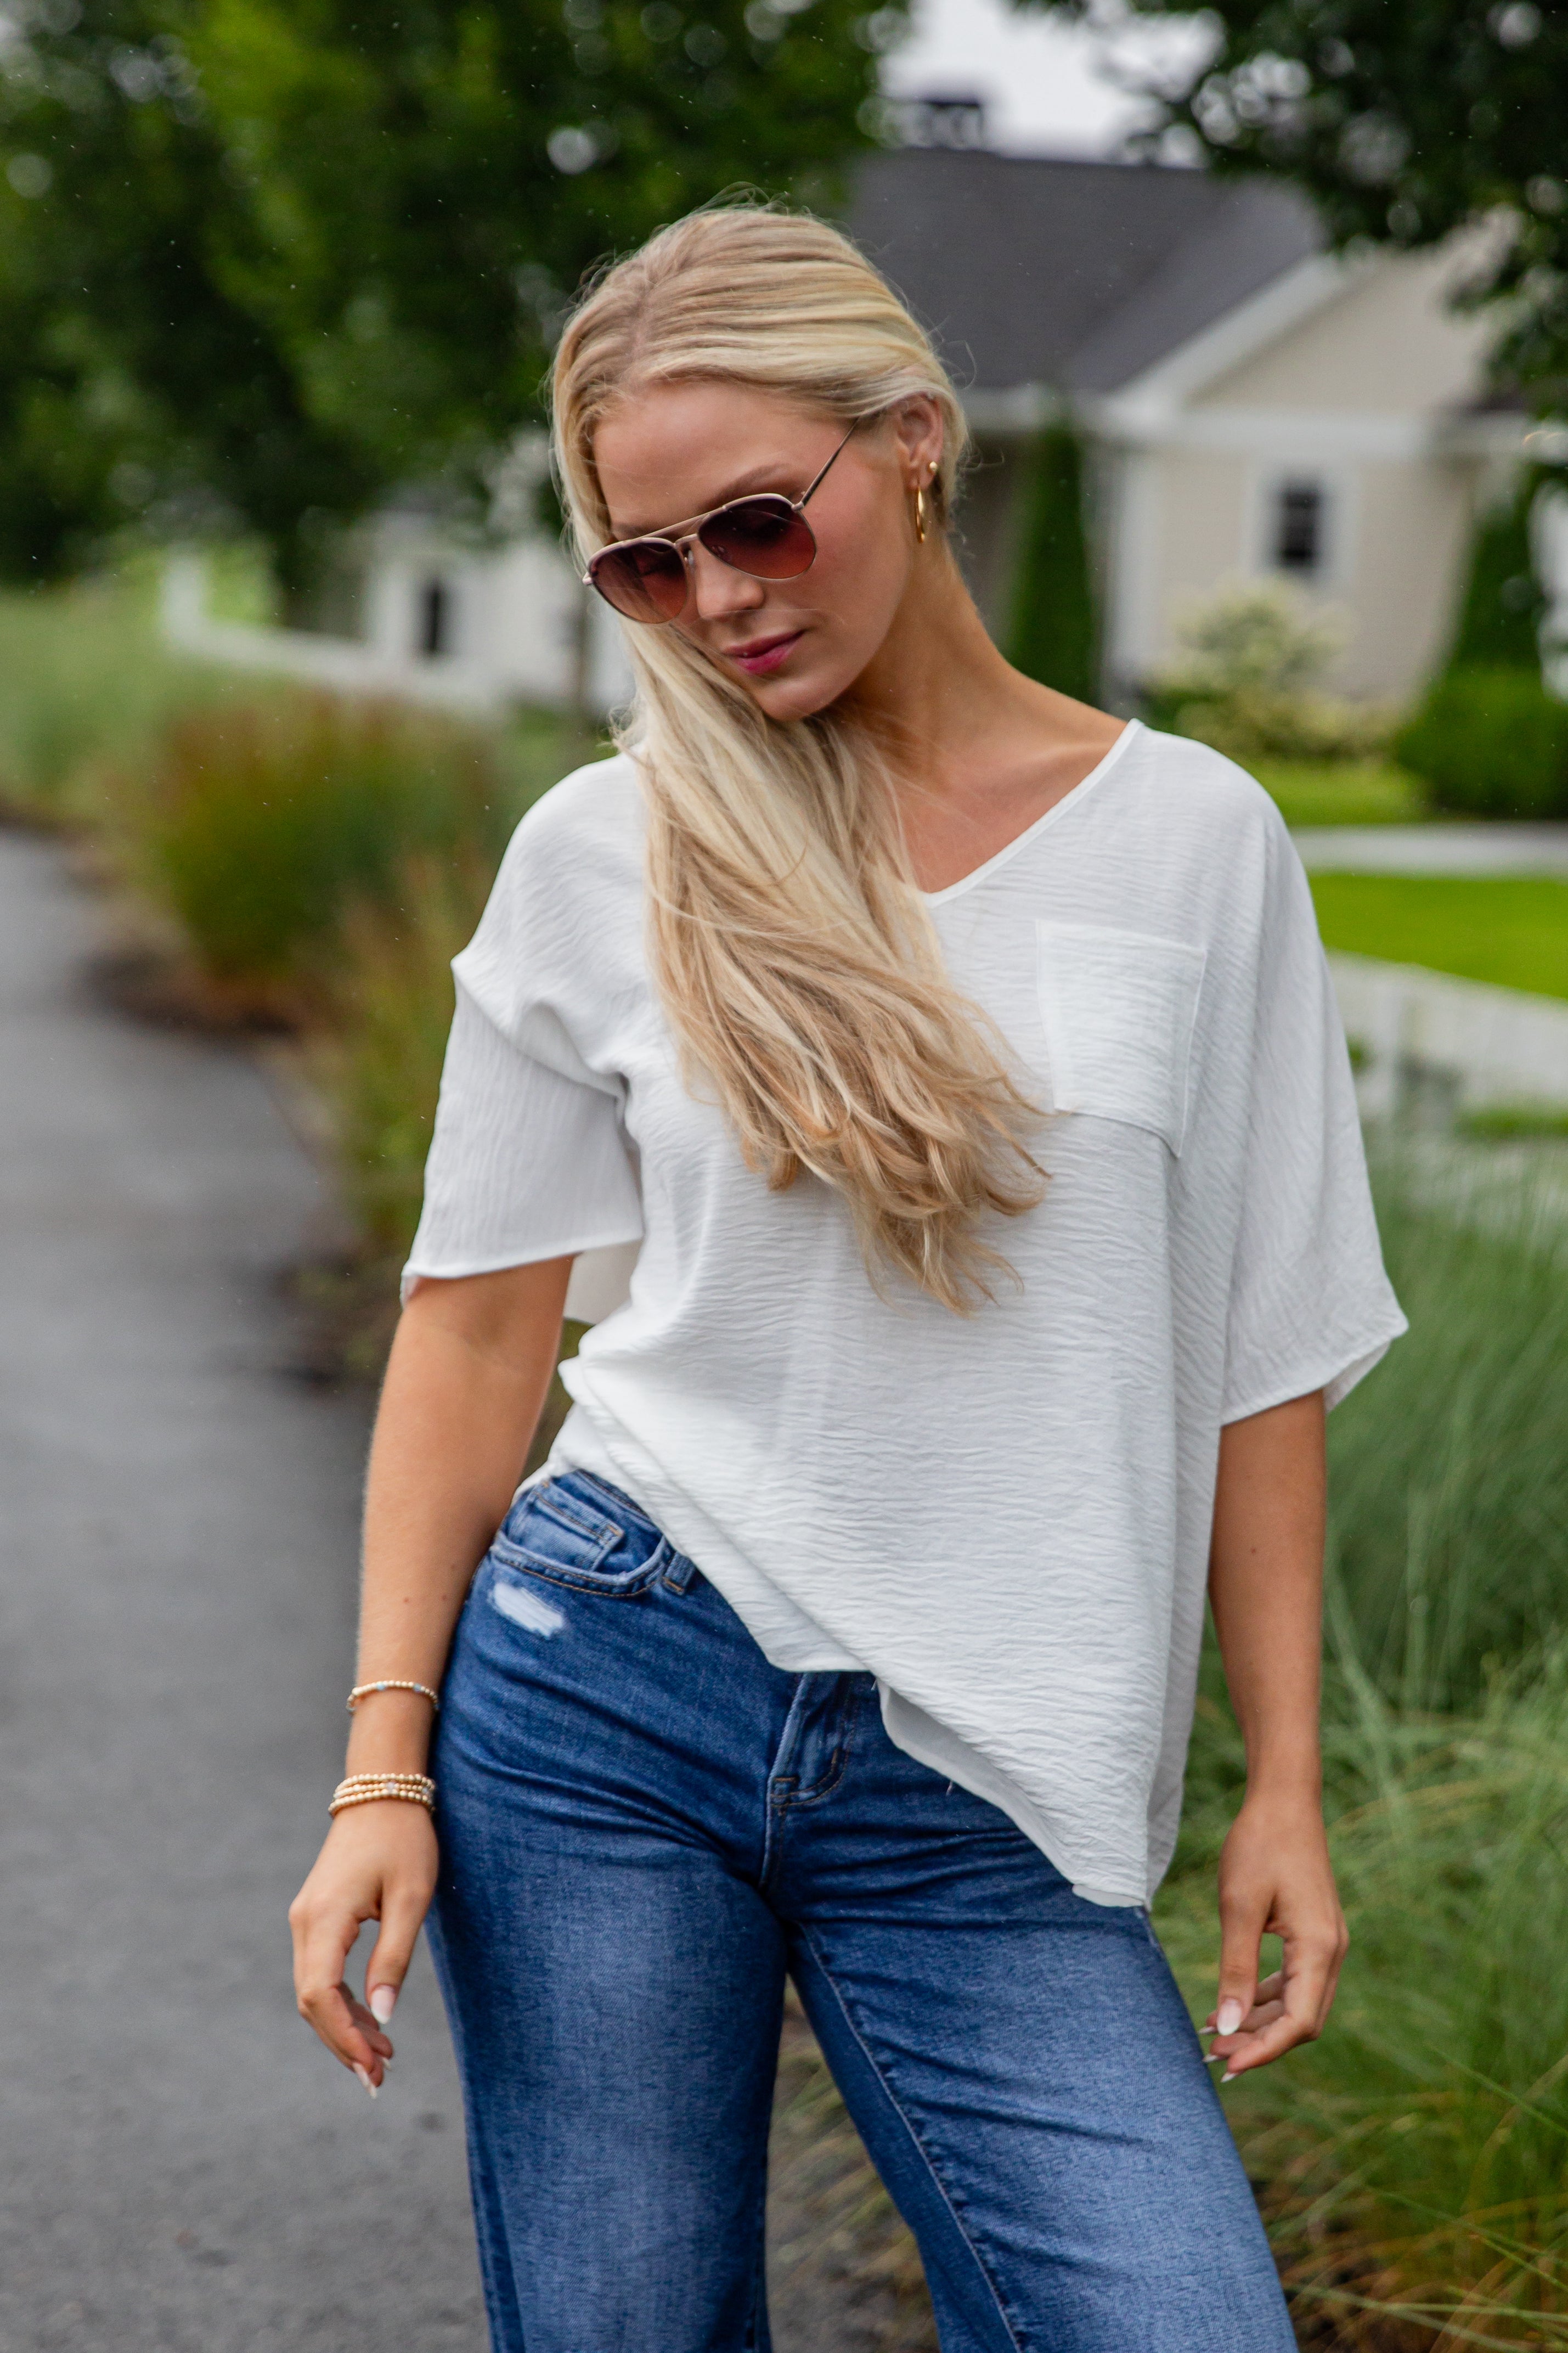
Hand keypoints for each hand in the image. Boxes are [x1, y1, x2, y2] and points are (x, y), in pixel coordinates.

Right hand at [289, 1801, 438, 2092]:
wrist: (382, 1791)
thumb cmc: (404, 1839)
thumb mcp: (411, 1898)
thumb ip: (393, 1957)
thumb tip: (382, 2018)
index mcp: (324, 1918)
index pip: (320, 1995)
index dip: (343, 2038)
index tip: (374, 2069)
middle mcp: (304, 1923)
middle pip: (312, 2002)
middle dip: (343, 2044)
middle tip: (380, 2079)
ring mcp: (306, 1921)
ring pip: (314, 1992)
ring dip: (343, 2027)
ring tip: (383, 2058)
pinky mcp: (316, 1919)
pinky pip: (321, 1973)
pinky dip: (342, 2003)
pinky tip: (370, 2022)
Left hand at [1205, 1792, 1346, 2078]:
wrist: (1284, 1800)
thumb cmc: (1260, 1846)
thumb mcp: (1239, 1908)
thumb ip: (1235, 1969)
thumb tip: (1227, 2025)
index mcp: (1319, 1949)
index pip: (1298, 2023)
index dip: (1264, 2050)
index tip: (1227, 2065)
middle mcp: (1331, 1951)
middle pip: (1301, 2020)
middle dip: (1260, 2042)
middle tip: (1214, 2054)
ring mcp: (1325, 1942)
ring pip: (1296, 2002)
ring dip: (1259, 2022)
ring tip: (1214, 2033)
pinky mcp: (1312, 1933)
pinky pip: (1292, 1980)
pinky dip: (1263, 1996)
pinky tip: (1231, 2004)